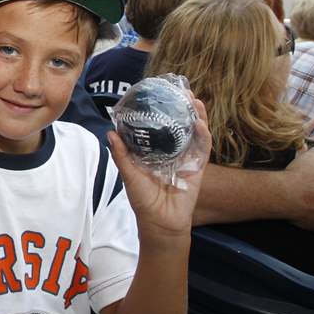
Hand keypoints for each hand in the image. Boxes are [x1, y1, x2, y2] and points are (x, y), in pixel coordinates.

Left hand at [108, 97, 211, 244]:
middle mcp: (171, 152)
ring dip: (196, 115)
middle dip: (181, 107)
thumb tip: (110, 132)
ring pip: (194, 132)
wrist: (160, 223)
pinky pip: (202, 149)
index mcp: (154, 151)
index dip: (161, 109)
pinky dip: (203, 135)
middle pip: (179, 124)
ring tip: (193, 100)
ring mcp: (185, 159)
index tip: (159, 92)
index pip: (159, 125)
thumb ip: (122, 155)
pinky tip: (199, 122)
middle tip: (181, 89)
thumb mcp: (129, 174)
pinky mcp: (197, 168)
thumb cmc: (143, 200)